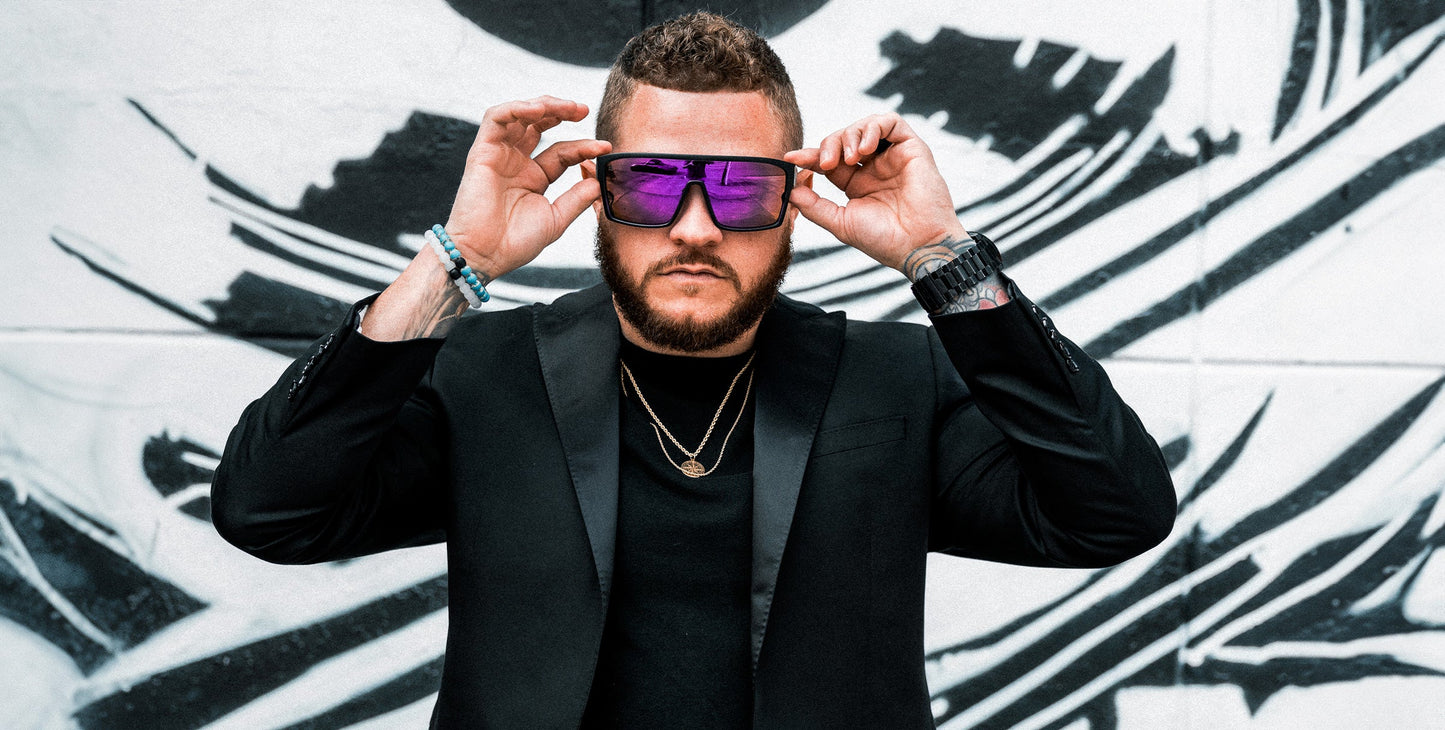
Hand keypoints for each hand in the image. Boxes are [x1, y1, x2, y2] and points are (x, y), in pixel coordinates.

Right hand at [445, 96, 611, 279]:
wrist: (486, 255)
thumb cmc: (515, 243)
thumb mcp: (556, 218)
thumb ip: (577, 198)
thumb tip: (598, 180)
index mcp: (534, 177)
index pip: (562, 152)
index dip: (583, 147)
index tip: (604, 147)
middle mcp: (516, 162)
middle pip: (539, 125)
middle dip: (562, 112)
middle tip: (584, 110)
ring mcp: (499, 155)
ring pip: (519, 115)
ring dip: (543, 105)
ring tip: (568, 107)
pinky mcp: (482, 151)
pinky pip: (496, 119)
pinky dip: (517, 108)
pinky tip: (538, 110)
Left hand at [783, 113, 967, 272]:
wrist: (917, 246)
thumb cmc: (884, 240)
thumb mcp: (840, 223)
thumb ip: (814, 206)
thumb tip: (790, 190)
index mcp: (858, 184)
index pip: (829, 160)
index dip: (809, 156)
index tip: (791, 158)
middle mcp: (875, 168)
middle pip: (844, 139)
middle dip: (830, 144)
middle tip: (826, 162)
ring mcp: (893, 156)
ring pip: (865, 127)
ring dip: (850, 135)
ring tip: (849, 157)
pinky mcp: (912, 148)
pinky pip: (892, 122)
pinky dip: (874, 127)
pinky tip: (866, 148)